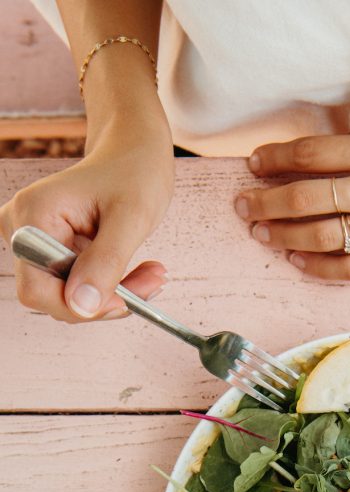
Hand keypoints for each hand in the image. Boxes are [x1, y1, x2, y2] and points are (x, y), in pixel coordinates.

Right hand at [0, 118, 173, 321]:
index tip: (125, 300)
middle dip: (105, 299)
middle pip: (53, 297)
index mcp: (33, 215)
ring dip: (113, 294)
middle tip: (151, 283)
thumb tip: (82, 306)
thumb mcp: (131, 218)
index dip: (79, 306)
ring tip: (150, 273)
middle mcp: (23, 229)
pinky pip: (77, 287)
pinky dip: (111, 286)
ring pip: (69, 297)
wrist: (133, 152)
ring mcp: (35, 241)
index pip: (37, 290)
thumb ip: (106, 262)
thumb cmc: (134, 172)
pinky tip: (137, 271)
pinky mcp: (51, 250)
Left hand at [236, 110, 349, 280]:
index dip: (275, 159)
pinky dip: (318, 266)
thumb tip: (337, 148)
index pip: (310, 154)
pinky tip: (298, 261)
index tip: (256, 163)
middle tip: (243, 205)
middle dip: (265, 202)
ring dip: (283, 234)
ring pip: (320, 236)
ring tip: (261, 233)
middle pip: (303, 198)